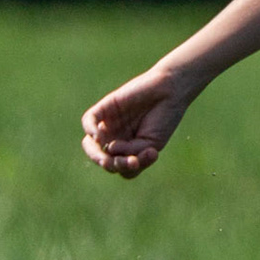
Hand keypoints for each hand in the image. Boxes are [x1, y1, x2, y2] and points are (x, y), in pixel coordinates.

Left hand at [81, 66, 198, 177]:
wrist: (171, 91)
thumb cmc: (165, 118)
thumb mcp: (151, 143)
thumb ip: (131, 152)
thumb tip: (109, 148)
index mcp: (128, 150)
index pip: (118, 167)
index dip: (128, 168)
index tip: (151, 154)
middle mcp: (115, 138)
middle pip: (102, 159)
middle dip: (113, 164)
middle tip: (131, 160)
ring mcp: (108, 124)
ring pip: (90, 144)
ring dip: (97, 153)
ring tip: (113, 150)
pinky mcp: (104, 108)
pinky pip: (88, 121)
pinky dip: (91, 129)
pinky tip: (100, 136)